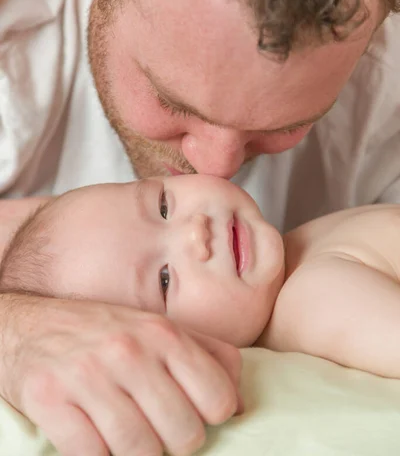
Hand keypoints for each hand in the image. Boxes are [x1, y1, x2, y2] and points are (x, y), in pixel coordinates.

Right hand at [1, 294, 241, 455]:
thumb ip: (208, 355)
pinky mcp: (50, 400)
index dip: (210, 415)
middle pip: (185, 434)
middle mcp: (128, 351)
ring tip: (127, 434)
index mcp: (163, 333)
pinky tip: (95, 438)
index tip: (191, 411)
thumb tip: (241, 402)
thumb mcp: (159, 329)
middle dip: (175, 440)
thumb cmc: (103, 332)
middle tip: (156, 427)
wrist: (27, 326)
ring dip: (138, 454)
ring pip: (142, 452)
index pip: (219, 398)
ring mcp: (88, 375)